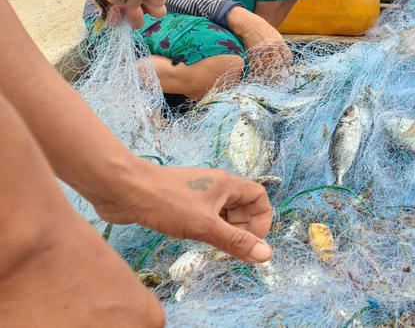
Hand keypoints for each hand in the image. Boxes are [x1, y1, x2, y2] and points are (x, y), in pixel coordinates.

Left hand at [91, 161, 273, 263]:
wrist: (123, 189)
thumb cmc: (166, 202)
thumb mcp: (205, 226)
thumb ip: (235, 241)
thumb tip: (266, 255)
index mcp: (226, 184)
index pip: (258, 197)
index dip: (262, 219)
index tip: (253, 240)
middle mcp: (214, 185)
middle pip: (241, 206)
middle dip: (241, 227)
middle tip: (231, 248)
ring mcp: (195, 192)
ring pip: (220, 211)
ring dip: (222, 229)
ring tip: (212, 246)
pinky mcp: (178, 200)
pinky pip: (201, 214)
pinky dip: (204, 227)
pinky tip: (192, 238)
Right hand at [229, 8, 292, 76]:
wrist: (250, 25)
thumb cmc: (265, 30)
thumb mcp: (276, 35)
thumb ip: (281, 46)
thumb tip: (286, 58)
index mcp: (279, 42)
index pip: (287, 56)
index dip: (288, 63)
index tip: (288, 67)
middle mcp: (271, 47)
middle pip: (278, 63)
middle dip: (280, 69)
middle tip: (280, 73)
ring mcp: (261, 51)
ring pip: (267, 66)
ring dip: (269, 70)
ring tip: (270, 73)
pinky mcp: (252, 53)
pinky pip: (256, 65)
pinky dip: (259, 70)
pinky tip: (261, 71)